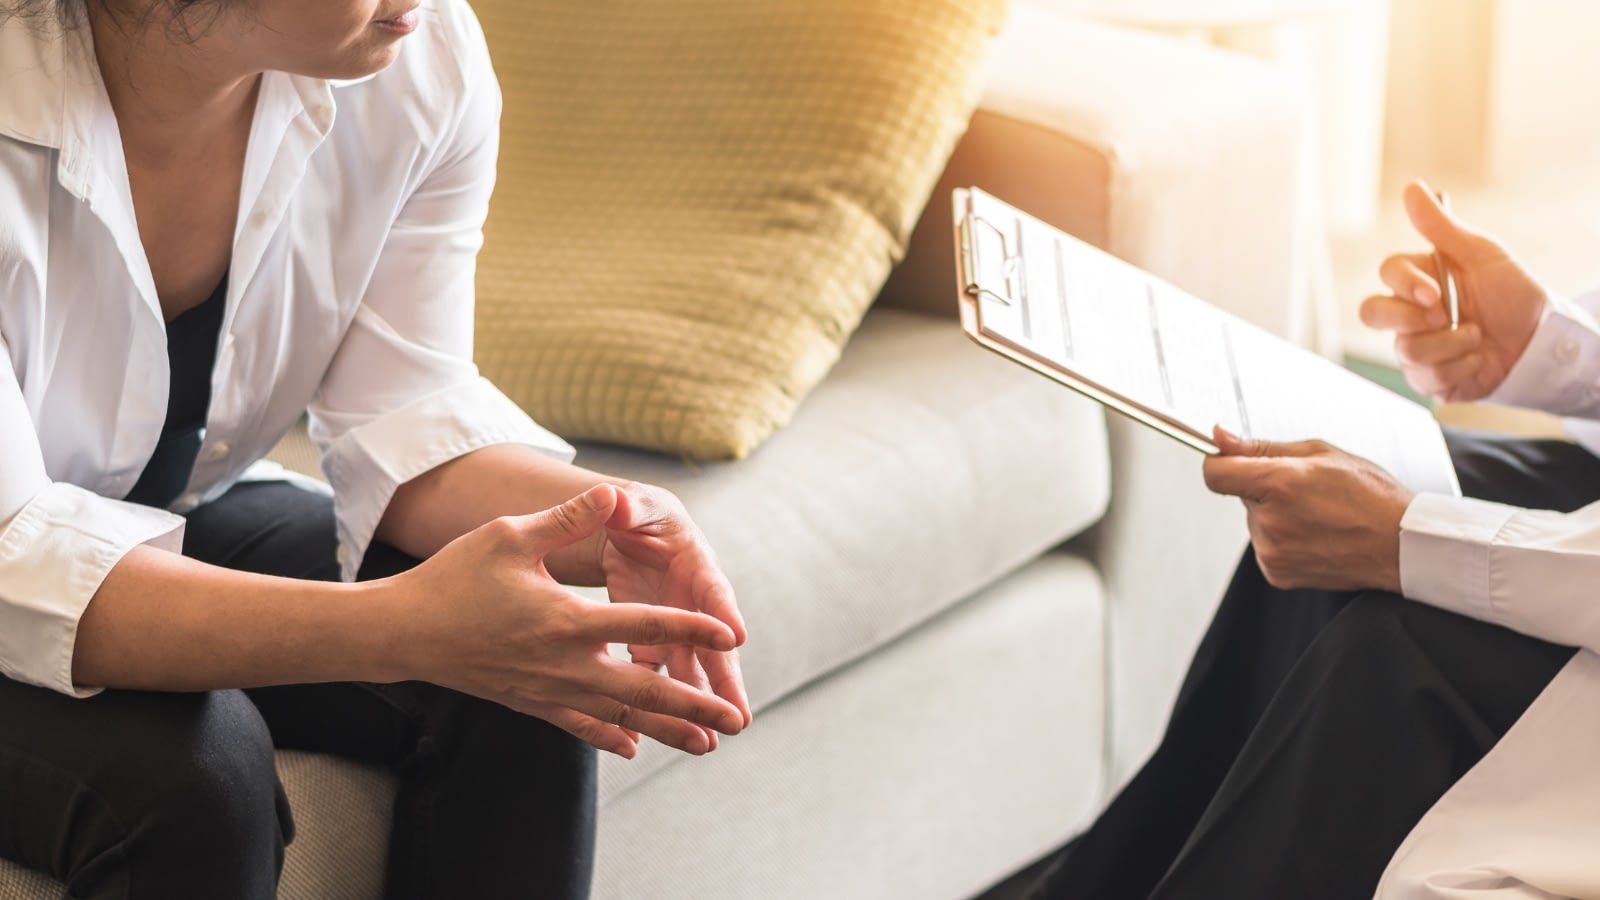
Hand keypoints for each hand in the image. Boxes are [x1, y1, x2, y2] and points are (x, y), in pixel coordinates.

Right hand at [389, 484, 745, 757]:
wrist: (403, 631)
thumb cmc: (455, 577)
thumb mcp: (510, 536)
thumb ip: (566, 520)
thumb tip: (610, 493)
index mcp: (566, 620)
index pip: (644, 625)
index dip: (692, 628)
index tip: (731, 636)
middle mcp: (564, 664)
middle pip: (644, 688)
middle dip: (694, 705)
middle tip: (737, 720)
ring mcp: (548, 689)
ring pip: (619, 716)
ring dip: (664, 730)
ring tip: (705, 744)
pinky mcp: (529, 702)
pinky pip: (578, 725)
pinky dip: (608, 735)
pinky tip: (631, 746)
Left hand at [597, 483, 751, 750]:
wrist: (627, 531)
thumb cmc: (637, 511)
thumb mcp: (635, 505)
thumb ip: (629, 507)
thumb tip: (617, 499)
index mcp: (696, 562)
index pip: (713, 588)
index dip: (724, 611)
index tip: (737, 636)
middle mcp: (694, 602)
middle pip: (714, 644)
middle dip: (725, 681)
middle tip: (739, 717)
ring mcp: (676, 628)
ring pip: (692, 671)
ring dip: (699, 705)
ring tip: (710, 742)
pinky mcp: (652, 644)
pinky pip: (658, 677)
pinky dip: (660, 705)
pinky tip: (662, 734)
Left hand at [1202, 428, 1414, 592]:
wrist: (1402, 545)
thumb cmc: (1370, 495)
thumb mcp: (1320, 453)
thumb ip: (1261, 447)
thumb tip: (1220, 437)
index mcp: (1278, 484)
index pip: (1214, 473)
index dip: (1222, 462)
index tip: (1234, 460)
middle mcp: (1269, 521)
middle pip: (1240, 495)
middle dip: (1263, 487)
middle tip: (1306, 489)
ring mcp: (1272, 551)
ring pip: (1255, 521)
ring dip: (1275, 514)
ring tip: (1318, 515)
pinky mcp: (1276, 573)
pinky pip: (1266, 546)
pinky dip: (1283, 539)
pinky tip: (1316, 535)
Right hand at [1359, 180, 1547, 401]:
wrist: (1539, 341)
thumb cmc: (1513, 293)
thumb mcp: (1481, 254)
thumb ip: (1440, 227)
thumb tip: (1412, 188)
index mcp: (1419, 280)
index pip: (1387, 274)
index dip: (1405, 285)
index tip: (1435, 294)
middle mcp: (1410, 314)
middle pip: (1371, 312)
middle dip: (1407, 318)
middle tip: (1443, 317)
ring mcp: (1416, 347)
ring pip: (1405, 350)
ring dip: (1450, 344)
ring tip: (1477, 338)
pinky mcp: (1428, 379)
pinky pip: (1425, 378)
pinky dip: (1460, 367)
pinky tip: (1477, 359)